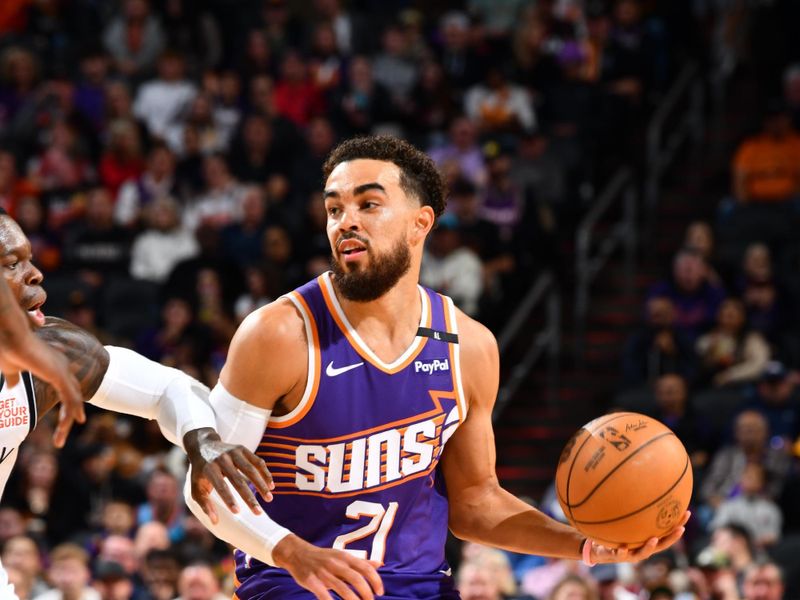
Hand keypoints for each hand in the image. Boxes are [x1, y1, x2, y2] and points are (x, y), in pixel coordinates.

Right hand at [0, 332, 83, 447]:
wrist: (7, 335)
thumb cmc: (7, 348)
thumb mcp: (11, 368)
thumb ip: (14, 378)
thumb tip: (13, 386)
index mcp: (52, 366)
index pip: (66, 389)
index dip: (68, 405)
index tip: (67, 422)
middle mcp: (61, 367)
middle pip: (72, 396)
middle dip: (69, 417)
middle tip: (61, 437)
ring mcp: (62, 370)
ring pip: (73, 400)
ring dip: (68, 421)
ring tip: (60, 440)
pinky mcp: (59, 374)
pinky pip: (71, 397)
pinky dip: (72, 411)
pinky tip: (73, 423)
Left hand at [184, 428, 273, 523]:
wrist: (204, 445)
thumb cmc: (200, 472)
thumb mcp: (196, 487)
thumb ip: (204, 504)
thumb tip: (215, 522)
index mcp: (209, 469)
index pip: (220, 486)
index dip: (229, 499)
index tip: (237, 512)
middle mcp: (222, 459)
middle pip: (238, 480)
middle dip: (249, 498)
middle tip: (258, 512)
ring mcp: (234, 452)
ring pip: (251, 470)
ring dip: (261, 485)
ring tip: (269, 499)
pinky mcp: (242, 449)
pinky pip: (257, 461)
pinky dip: (265, 473)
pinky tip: (271, 486)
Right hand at [272, 534, 383, 599]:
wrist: (298, 553)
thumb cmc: (324, 557)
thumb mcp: (343, 556)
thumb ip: (360, 562)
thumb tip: (380, 564)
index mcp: (345, 557)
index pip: (365, 567)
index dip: (375, 580)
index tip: (380, 592)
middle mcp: (336, 563)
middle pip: (356, 579)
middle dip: (366, 593)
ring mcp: (323, 572)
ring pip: (342, 589)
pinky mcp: (311, 581)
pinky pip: (323, 594)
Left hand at [588, 511, 689, 563]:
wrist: (595, 547)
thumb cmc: (612, 531)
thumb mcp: (621, 516)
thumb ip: (629, 505)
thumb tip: (638, 482)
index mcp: (645, 539)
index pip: (665, 532)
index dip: (677, 524)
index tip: (686, 513)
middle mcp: (640, 548)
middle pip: (661, 545)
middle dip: (671, 538)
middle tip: (680, 529)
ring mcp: (629, 554)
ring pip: (642, 554)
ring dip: (648, 547)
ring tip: (653, 539)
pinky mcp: (614, 556)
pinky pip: (617, 555)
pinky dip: (621, 552)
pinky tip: (622, 548)